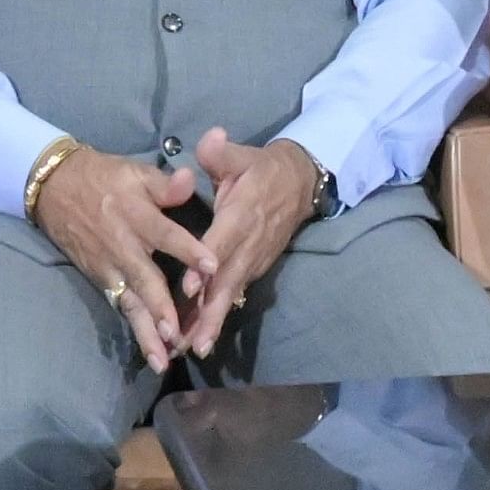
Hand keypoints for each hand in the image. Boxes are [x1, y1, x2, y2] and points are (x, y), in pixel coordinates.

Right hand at [30, 146, 206, 369]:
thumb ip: (164, 184)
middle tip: (177, 333)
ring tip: (163, 361)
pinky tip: (153, 353)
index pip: (165, 235)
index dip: (188, 250)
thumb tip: (188, 180)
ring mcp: (109, 267)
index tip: (213, 267)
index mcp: (135, 215)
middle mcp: (122, 246)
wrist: (54, 187)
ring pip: (131, 304)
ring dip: (147, 333)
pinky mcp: (101, 280)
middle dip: (161, 308)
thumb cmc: (105, 178)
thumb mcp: (135, 172)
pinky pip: (121, 307)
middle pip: (144, 280)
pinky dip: (137, 329)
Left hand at [184, 130, 319, 357]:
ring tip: (192, 349)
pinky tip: (200, 336)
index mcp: (242, 215)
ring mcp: (254, 260)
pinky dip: (218, 316)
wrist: (301, 183)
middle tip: (191, 343)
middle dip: (210, 314)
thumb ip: (222, 152)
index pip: (222, 243)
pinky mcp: (256, 268)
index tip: (189, 288)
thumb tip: (209, 139)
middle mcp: (249, 244)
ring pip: (231, 295)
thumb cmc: (263, 169)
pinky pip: (234, 294)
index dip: (206, 266)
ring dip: (212, 323)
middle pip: (227, 283)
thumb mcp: (244, 155)